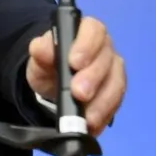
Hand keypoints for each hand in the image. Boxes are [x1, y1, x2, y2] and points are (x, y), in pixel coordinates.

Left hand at [26, 16, 125, 135]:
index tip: (74, 62)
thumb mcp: (39, 56)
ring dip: (102, 102)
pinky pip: (115, 104)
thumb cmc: (49, 63)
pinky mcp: (115, 94)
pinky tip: (92, 125)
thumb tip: (41, 49)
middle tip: (79, 93)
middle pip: (106, 60)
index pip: (94, 30)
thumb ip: (40, 50)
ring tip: (87, 117)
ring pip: (116, 83)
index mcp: (87, 32)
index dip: (87, 45)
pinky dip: (104, 116)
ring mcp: (113, 71)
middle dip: (93, 78)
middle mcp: (105, 49)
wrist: (53, 83)